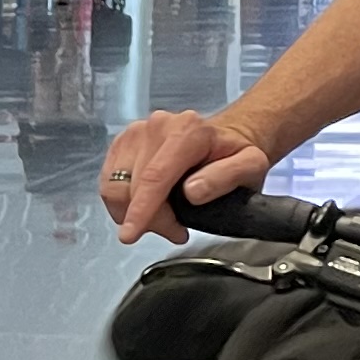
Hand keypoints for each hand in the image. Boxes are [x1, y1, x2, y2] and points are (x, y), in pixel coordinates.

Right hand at [98, 109, 270, 242]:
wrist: (225, 137)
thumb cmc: (235, 155)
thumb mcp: (250, 167)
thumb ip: (225, 178)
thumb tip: (192, 191)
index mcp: (187, 131)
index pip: (155, 176)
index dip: (141, 209)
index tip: (131, 234)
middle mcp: (157, 126)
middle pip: (132, 185)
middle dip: (148, 218)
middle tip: (175, 229)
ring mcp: (136, 132)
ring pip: (114, 186)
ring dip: (132, 212)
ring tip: (163, 218)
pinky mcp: (123, 142)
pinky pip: (109, 181)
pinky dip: (123, 202)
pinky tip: (147, 206)